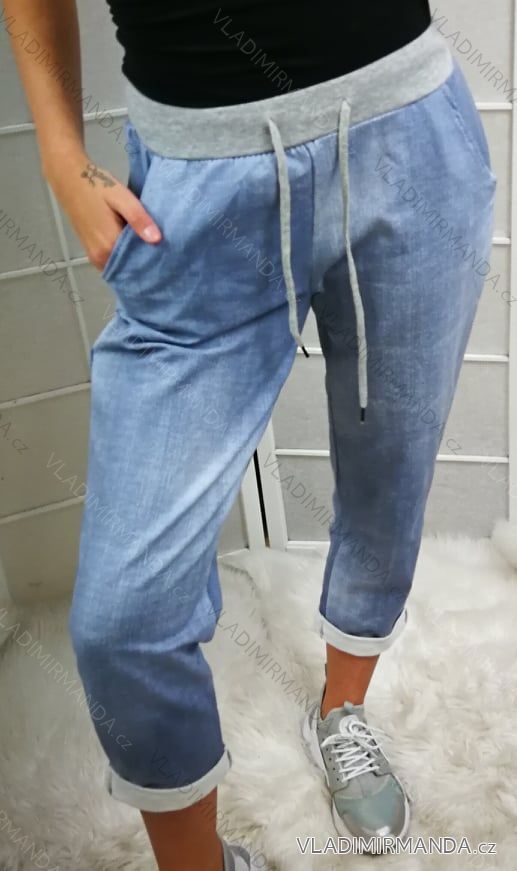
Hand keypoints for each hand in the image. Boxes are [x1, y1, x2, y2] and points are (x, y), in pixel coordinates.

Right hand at [47, 153, 161, 270]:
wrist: (69, 179)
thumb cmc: (97, 186)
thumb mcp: (122, 199)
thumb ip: (139, 219)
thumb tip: (158, 240)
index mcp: (109, 246)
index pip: (139, 263)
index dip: (155, 260)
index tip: (170, 256)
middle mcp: (101, 257)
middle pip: (131, 267)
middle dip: (147, 263)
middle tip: (166, 254)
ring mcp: (95, 257)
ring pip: (122, 266)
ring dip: (136, 261)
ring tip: (154, 251)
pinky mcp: (92, 253)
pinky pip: (114, 262)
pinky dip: (126, 258)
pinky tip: (137, 248)